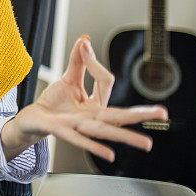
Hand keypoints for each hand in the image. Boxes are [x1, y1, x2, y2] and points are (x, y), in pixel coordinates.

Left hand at [4, 35, 167, 161]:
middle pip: (119, 115)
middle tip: (162, 113)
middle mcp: (91, 117)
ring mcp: (78, 126)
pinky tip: (109, 154)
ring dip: (125, 136)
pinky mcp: (62, 131)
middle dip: (140, 114)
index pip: (106, 82)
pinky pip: (79, 139)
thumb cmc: (54, 103)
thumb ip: (78, 62)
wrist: (33, 119)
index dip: (95, 63)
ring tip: (145, 143)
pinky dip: (93, 146)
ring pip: (104, 130)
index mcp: (95, 105)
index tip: (85, 48)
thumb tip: (85, 40)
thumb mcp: (68, 79)